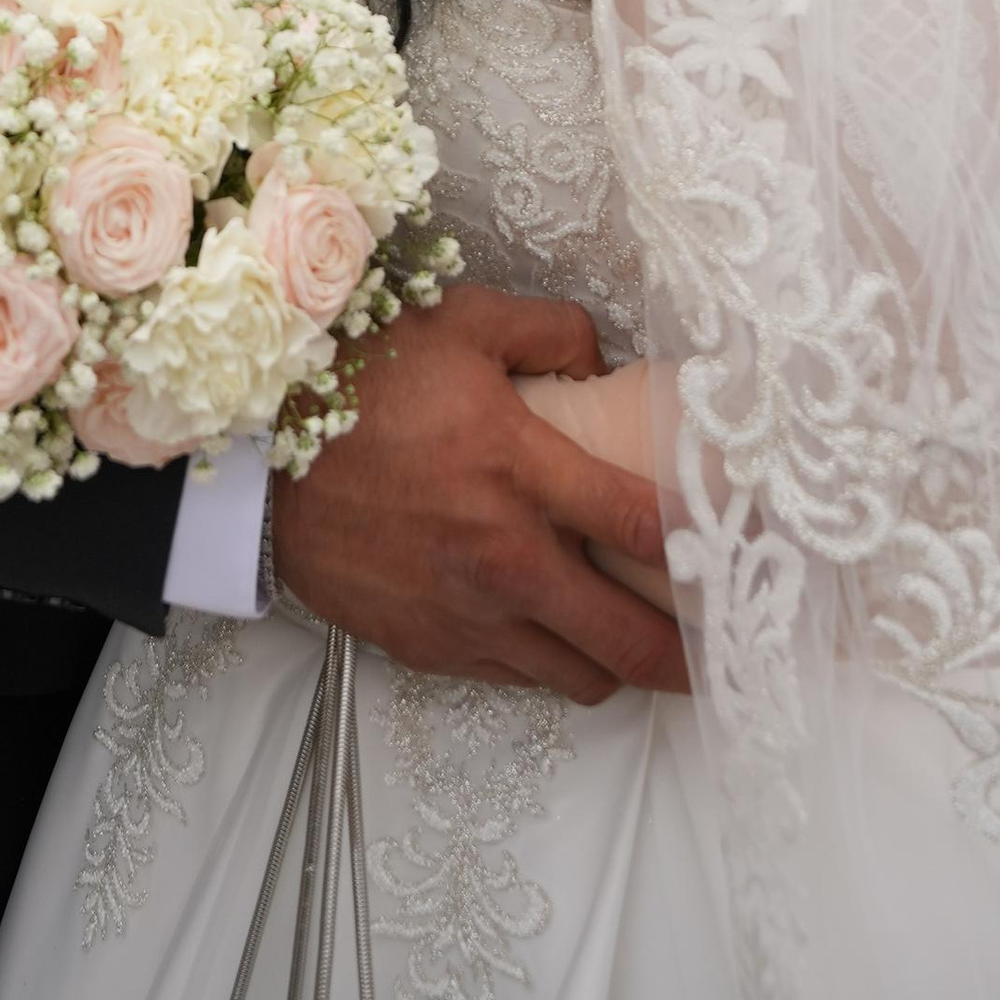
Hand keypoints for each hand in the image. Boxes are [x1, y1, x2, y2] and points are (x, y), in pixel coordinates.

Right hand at [268, 283, 685, 705]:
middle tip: (718, 648)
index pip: (646, 526)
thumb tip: (602, 358)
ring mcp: (465, 614)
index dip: (706, 544)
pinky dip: (545, 664)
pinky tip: (551, 631)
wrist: (259, 450)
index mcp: (522, 470)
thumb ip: (551, 331)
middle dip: (686, 655)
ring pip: (577, 677)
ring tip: (633, 637)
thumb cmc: (362, 377)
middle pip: (629, 641)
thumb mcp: (463, 320)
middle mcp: (504, 557)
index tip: (740, 551)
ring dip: (614, 663)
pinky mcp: (427, 646)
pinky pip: (513, 679)